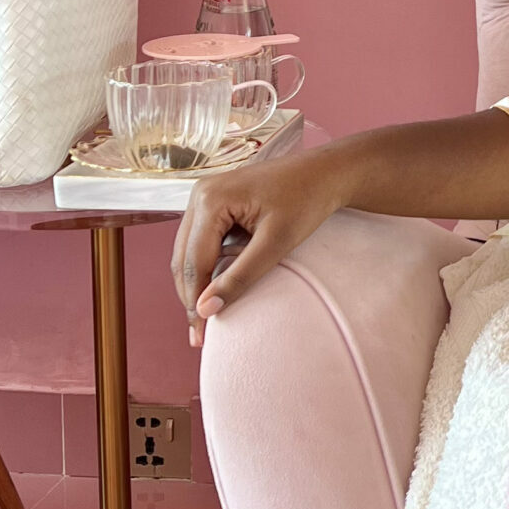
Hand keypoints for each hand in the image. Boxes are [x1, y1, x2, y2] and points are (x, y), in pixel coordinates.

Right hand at [172, 148, 348, 346]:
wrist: (326, 172)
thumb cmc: (307, 200)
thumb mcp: (276, 244)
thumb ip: (240, 277)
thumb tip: (206, 309)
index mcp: (210, 200)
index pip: (193, 262)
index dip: (194, 302)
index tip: (200, 336)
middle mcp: (199, 194)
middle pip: (183, 258)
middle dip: (190, 296)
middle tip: (198, 335)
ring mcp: (203, 196)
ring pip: (187, 251)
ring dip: (194, 284)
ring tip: (204, 318)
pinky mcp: (214, 202)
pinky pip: (200, 241)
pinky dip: (205, 266)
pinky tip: (214, 289)